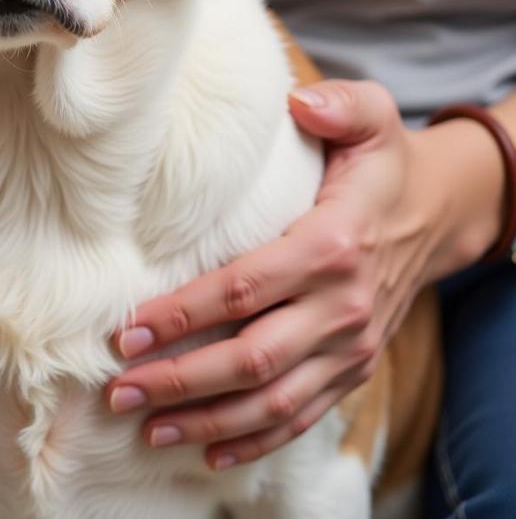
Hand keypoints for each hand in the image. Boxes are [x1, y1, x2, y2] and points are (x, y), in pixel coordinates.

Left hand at [104, 80, 502, 469]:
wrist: (435, 215)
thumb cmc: (381, 164)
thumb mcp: (371, 117)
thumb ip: (339, 104)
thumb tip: (298, 102)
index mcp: (333, 244)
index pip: (246, 288)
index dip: (185, 314)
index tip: (128, 331)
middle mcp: (342, 306)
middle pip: (252, 357)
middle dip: (181, 379)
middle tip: (118, 389)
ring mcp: (350, 346)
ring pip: (273, 400)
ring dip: (207, 419)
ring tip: (147, 427)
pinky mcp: (353, 368)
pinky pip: (302, 416)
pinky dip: (255, 440)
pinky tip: (208, 451)